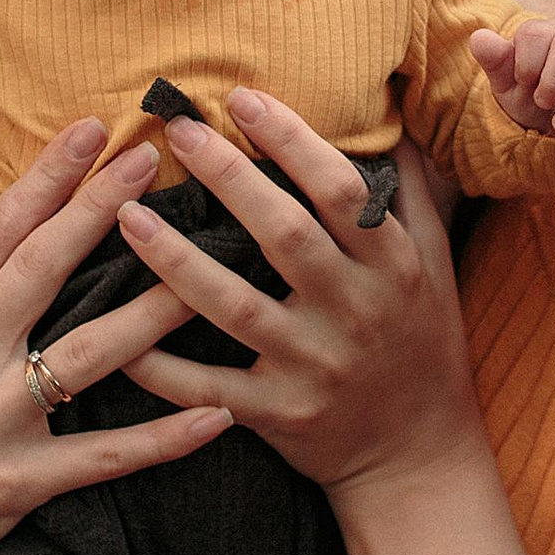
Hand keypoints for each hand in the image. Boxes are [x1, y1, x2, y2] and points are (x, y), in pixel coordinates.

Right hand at [0, 126, 229, 554]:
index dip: (44, 178)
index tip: (90, 129)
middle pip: (39, 272)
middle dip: (97, 209)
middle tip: (149, 157)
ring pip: (85, 357)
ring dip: (151, 310)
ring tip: (208, 268)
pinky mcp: (16, 486)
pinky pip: (103, 457)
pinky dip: (163, 438)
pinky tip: (219, 414)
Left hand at [113, 89, 486, 496]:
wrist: (419, 456)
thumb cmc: (423, 343)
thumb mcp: (436, 264)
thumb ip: (412, 193)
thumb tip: (393, 118)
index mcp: (392, 266)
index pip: (340, 190)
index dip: (291, 139)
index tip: (243, 97)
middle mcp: (354, 312)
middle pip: (283, 234)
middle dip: (227, 176)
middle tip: (177, 129)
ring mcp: (314, 367)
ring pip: (234, 306)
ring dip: (175, 260)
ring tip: (126, 215)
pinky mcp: (279, 414)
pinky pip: (208, 388)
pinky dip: (161, 366)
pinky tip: (118, 332)